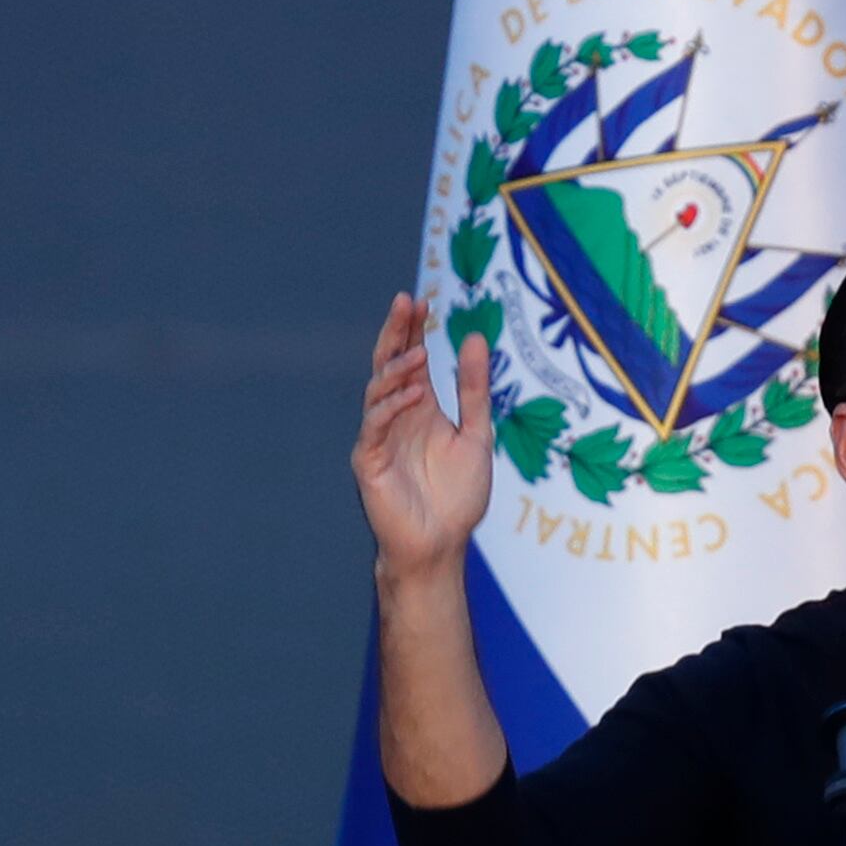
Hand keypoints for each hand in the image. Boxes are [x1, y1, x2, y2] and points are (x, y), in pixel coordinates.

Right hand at [352, 293, 495, 586]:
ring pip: (377, 391)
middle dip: (395, 334)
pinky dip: (390, 408)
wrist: (441, 545)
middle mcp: (395, 416)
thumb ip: (474, 389)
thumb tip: (474, 337)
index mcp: (419, 408)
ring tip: (417, 356)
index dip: (412, 330)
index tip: (421, 301)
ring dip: (396, 371)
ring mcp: (379, 437)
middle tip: (405, 303)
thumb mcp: (476, 434)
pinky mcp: (369, 461)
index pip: (410, 358)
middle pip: (387, 364)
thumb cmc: (457, 496)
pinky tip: (411, 395)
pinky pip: (375, 427)